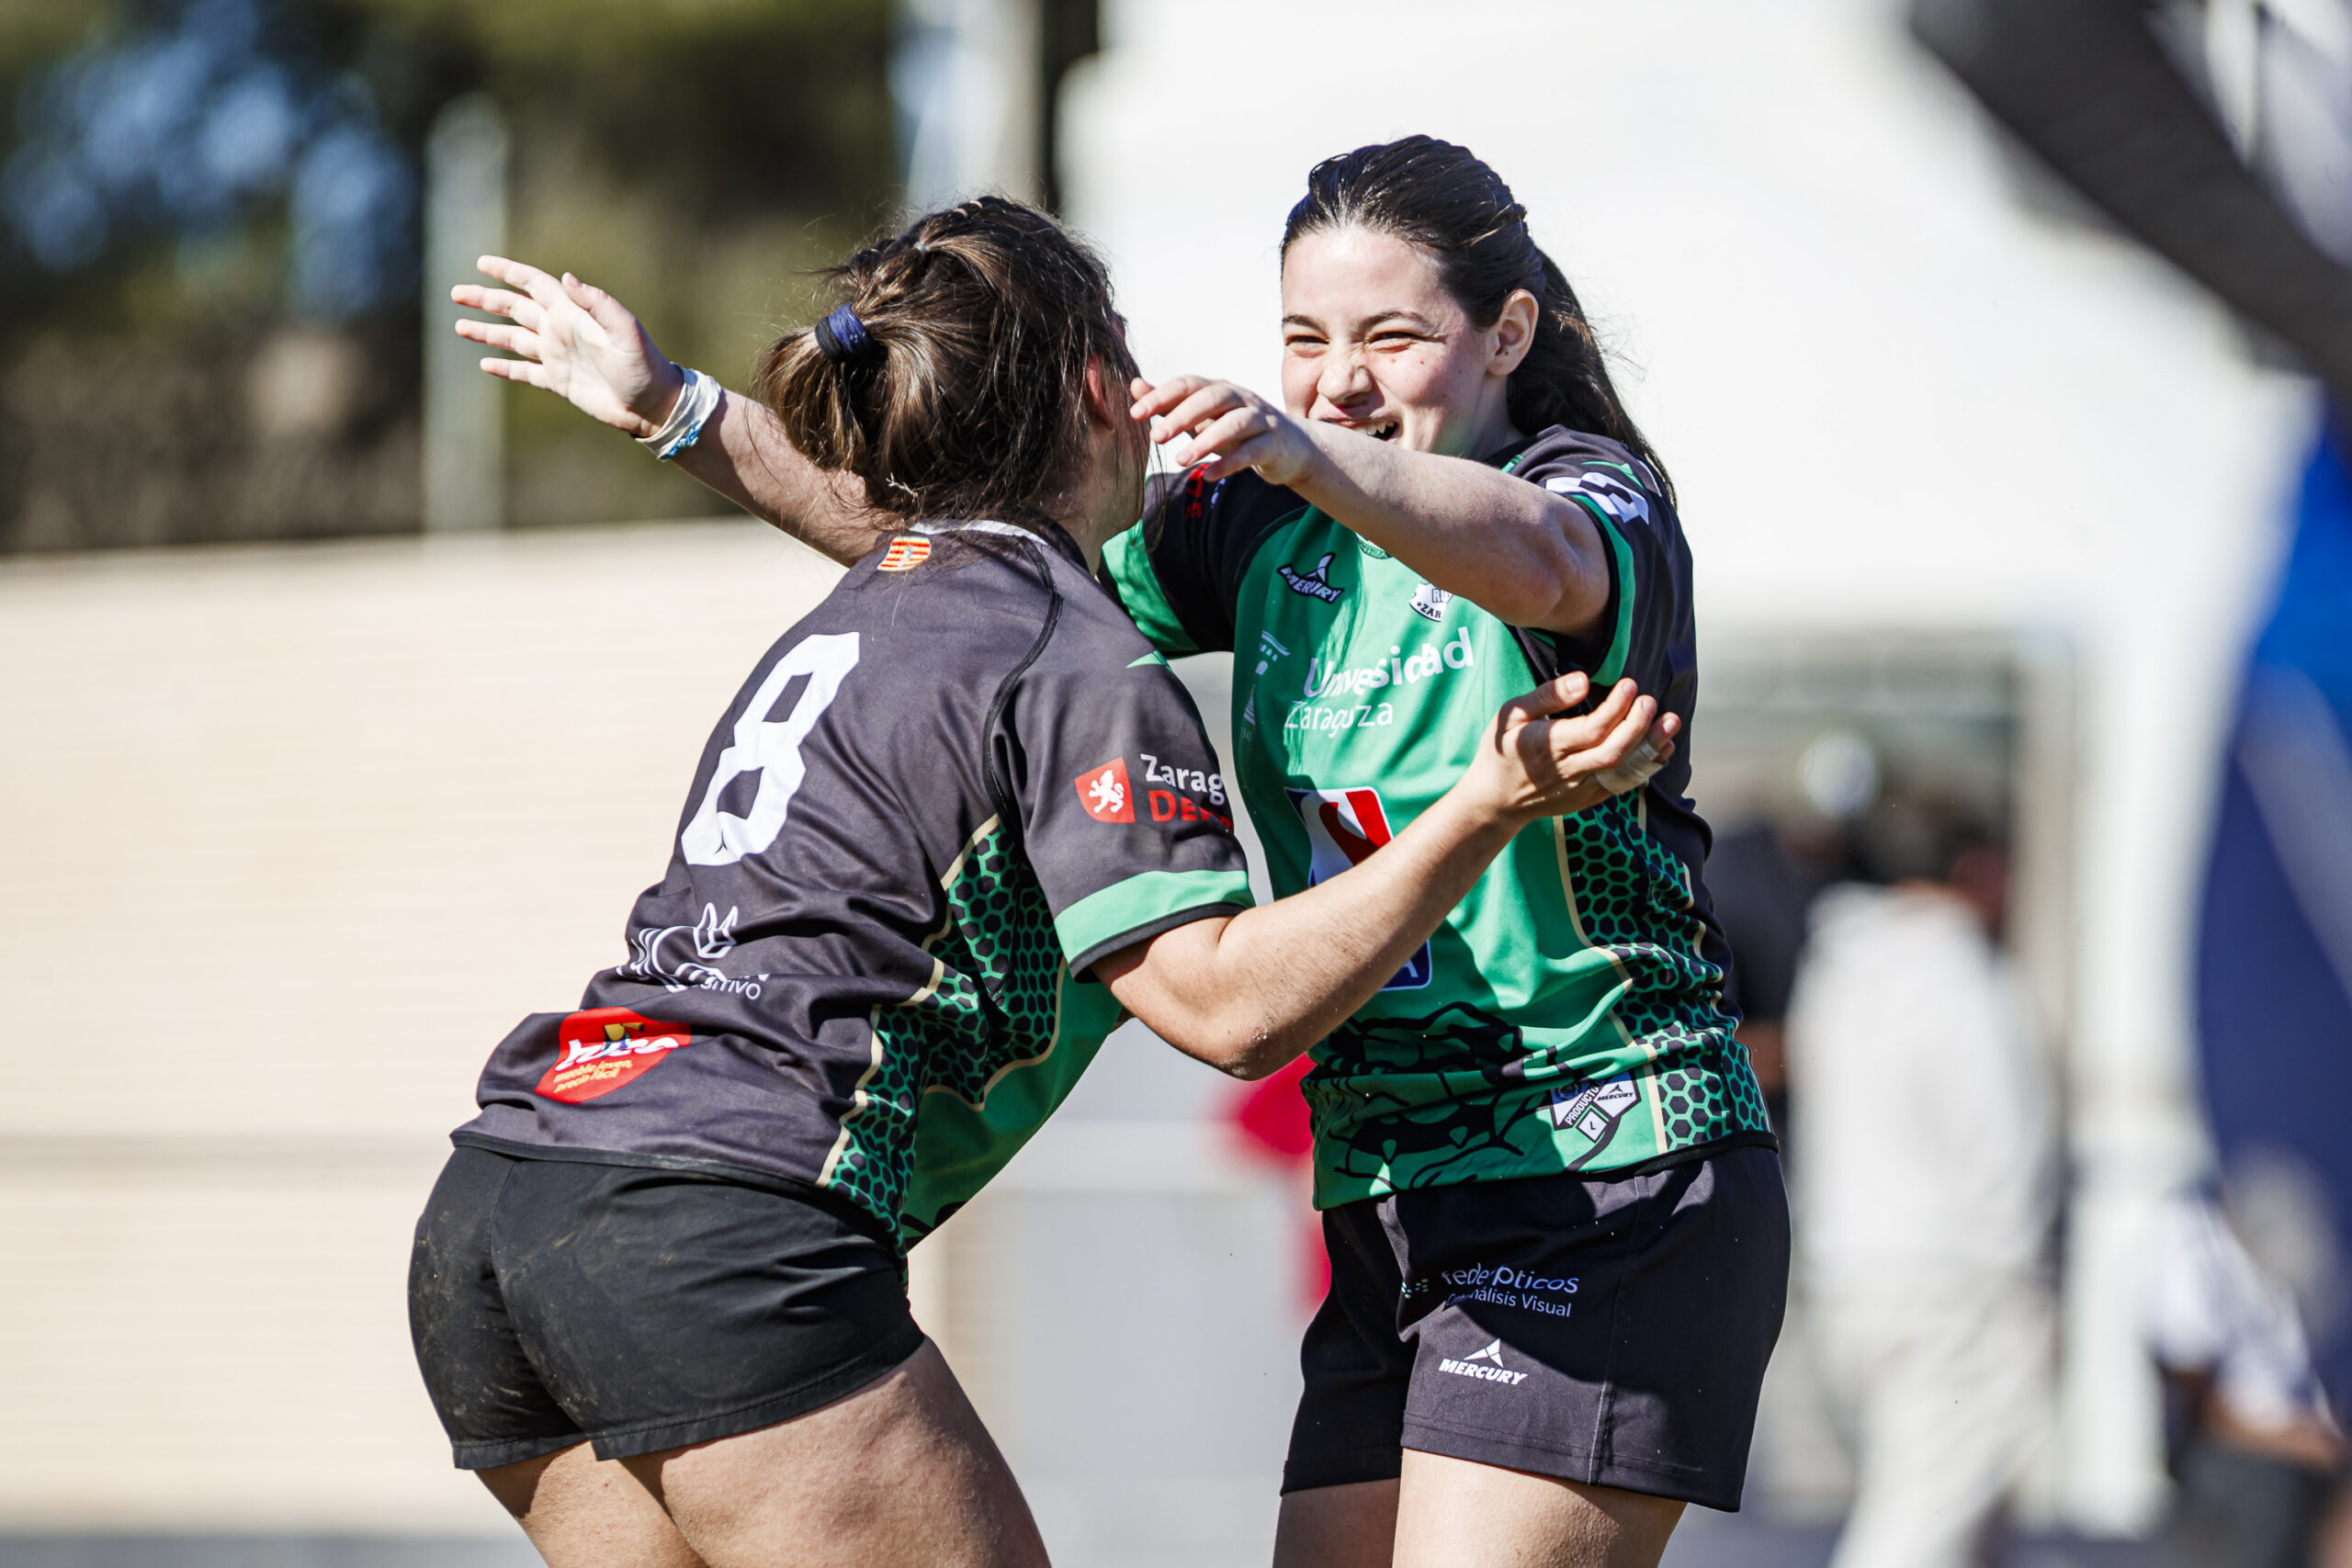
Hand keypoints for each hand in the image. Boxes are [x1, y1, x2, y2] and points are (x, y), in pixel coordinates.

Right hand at [452, 257, 684, 436]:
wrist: (652, 405)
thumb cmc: (644, 366)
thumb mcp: (625, 331)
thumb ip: (598, 303)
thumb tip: (567, 278)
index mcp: (572, 314)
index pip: (533, 284)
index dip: (508, 272)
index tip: (481, 263)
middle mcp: (560, 331)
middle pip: (514, 309)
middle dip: (485, 299)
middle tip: (455, 293)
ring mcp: (557, 356)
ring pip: (513, 339)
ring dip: (486, 332)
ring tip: (459, 327)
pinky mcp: (559, 382)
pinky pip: (524, 372)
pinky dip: (505, 368)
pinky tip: (485, 364)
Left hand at [1130, 375, 1324, 487]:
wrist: (1289, 448)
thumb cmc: (1237, 431)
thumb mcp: (1202, 417)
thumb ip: (1169, 404)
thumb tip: (1135, 386)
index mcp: (1219, 390)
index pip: (1188, 384)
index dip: (1162, 396)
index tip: (1136, 414)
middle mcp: (1240, 399)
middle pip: (1212, 398)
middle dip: (1182, 416)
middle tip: (1156, 437)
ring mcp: (1260, 419)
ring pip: (1235, 423)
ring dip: (1206, 441)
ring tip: (1181, 460)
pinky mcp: (1274, 444)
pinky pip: (1252, 451)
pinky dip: (1230, 463)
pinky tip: (1210, 475)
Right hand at [1460, 674, 1679, 826]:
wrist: (1495, 800)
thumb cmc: (1502, 749)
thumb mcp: (1510, 714)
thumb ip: (1547, 695)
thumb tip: (1584, 679)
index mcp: (1546, 746)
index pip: (1590, 729)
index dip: (1615, 707)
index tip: (1630, 684)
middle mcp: (1566, 771)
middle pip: (1612, 751)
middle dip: (1638, 726)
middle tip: (1652, 701)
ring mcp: (1580, 789)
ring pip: (1622, 770)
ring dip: (1651, 747)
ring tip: (1671, 722)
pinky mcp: (1588, 798)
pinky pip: (1622, 783)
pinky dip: (1645, 765)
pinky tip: (1662, 746)